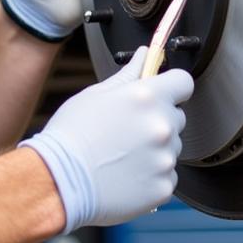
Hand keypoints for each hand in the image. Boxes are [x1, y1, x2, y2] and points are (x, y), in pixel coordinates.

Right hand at [20, 48, 193, 231]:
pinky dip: (152, 176)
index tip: (163, 93)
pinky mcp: (163, 187)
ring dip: (155, 150)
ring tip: (123, 156)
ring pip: (171, 148)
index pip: (183, 82)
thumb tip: (144, 55)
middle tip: (129, 130)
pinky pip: (167, 176)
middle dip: (158, 120)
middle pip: (177, 117)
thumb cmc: (71, 136)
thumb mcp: (96, 95)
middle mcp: (161, 126)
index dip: (173, 86)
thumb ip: (128, 75)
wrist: (58, 182)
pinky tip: (127, 175)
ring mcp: (165, 159)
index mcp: (147, 97)